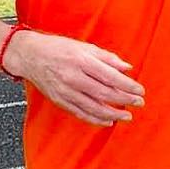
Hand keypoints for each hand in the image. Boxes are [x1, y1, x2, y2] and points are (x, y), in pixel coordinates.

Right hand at [6, 30, 144, 127]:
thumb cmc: (58, 48)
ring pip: (93, 107)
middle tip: (139, 103)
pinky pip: (80, 113)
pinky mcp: (59, 101)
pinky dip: (95, 119)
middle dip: (124, 100)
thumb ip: (107, 58)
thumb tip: (127, 68)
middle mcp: (73, 77)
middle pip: (104, 93)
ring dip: (112, 114)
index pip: (110, 76)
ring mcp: (65, 91)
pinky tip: (108, 121)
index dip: (127, 85)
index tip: (140, 90)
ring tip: (127, 116)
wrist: (29, 55)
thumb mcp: (84, 46)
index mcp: (81, 61)